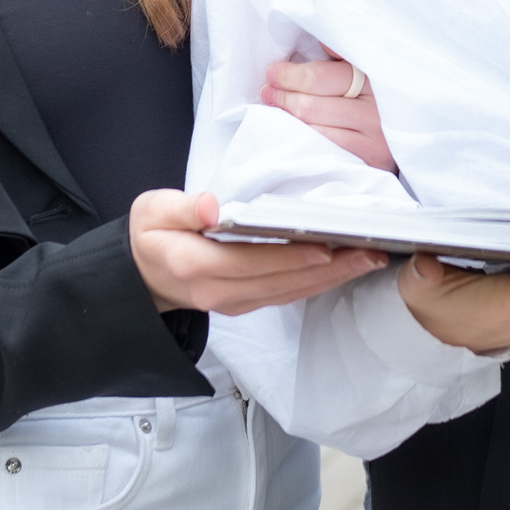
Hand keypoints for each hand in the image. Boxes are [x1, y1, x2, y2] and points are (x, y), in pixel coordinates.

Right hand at [129, 188, 387, 315]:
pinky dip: (316, 283)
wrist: (141, 277)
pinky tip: (341, 270)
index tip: (325, 248)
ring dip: (330, 279)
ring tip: (367, 260)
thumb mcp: (152, 211)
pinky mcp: (245, 303)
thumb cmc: (151, 237)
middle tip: (368, 252)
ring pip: (289, 292)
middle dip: (328, 269)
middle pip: (280, 282)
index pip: (251, 262)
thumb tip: (210, 205)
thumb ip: (182, 208)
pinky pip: (285, 295)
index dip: (289, 257)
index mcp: (195, 266)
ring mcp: (233, 303)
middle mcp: (219, 292)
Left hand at [263, 47, 395, 172]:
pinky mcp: (370, 162)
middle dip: (283, 96)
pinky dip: (303, 140)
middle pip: (312, 106)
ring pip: (314, 130)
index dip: (290, 74)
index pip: (322, 77)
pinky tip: (293, 131)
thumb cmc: (378, 94)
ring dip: (288, 120)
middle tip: (267, 90)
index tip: (273, 72)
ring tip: (275, 108)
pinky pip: (325, 151)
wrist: (414, 132)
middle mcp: (377, 111)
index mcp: (374, 78)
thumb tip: (318, 34)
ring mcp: (374, 140)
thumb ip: (342, 53)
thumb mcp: (368, 66)